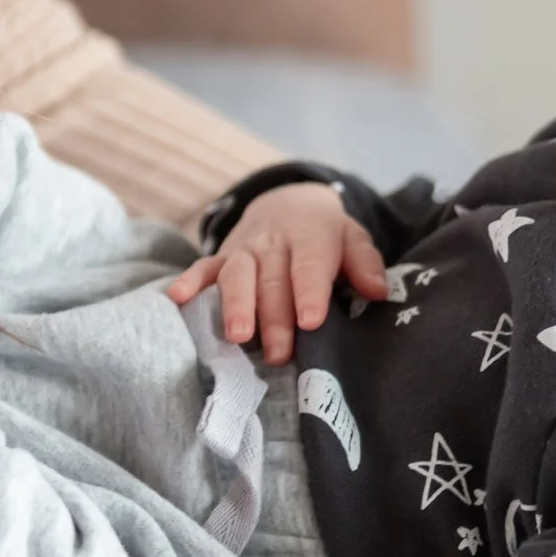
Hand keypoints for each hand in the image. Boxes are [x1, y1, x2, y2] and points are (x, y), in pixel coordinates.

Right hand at [164, 182, 388, 364]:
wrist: (288, 202)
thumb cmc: (326, 235)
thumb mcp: (352, 240)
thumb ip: (365, 264)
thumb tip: (378, 291)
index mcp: (312, 236)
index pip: (310, 266)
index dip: (309, 293)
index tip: (311, 322)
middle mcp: (275, 242)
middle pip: (273, 281)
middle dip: (275, 318)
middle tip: (280, 354)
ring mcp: (245, 249)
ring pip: (238, 276)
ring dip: (236, 306)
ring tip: (237, 337)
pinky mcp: (221, 256)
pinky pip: (203, 267)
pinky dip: (190, 281)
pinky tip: (177, 298)